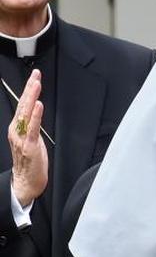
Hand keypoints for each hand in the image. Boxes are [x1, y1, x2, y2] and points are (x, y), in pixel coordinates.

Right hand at [9, 70, 47, 206]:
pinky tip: (38, 105)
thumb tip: (38, 114)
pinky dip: (35, 115)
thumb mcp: (32, 138)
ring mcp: (21, 137)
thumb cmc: (30, 161)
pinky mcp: (29, 145)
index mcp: (17, 128)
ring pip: (26, 113)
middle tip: (36, 75)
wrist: (26, 181)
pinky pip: (32, 128)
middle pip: (23, 105)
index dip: (29, 90)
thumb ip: (33, 125)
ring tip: (36, 84)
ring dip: (31, 97)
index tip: (35, 77)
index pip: (24, 104)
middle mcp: (16, 130)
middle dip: (30, 88)